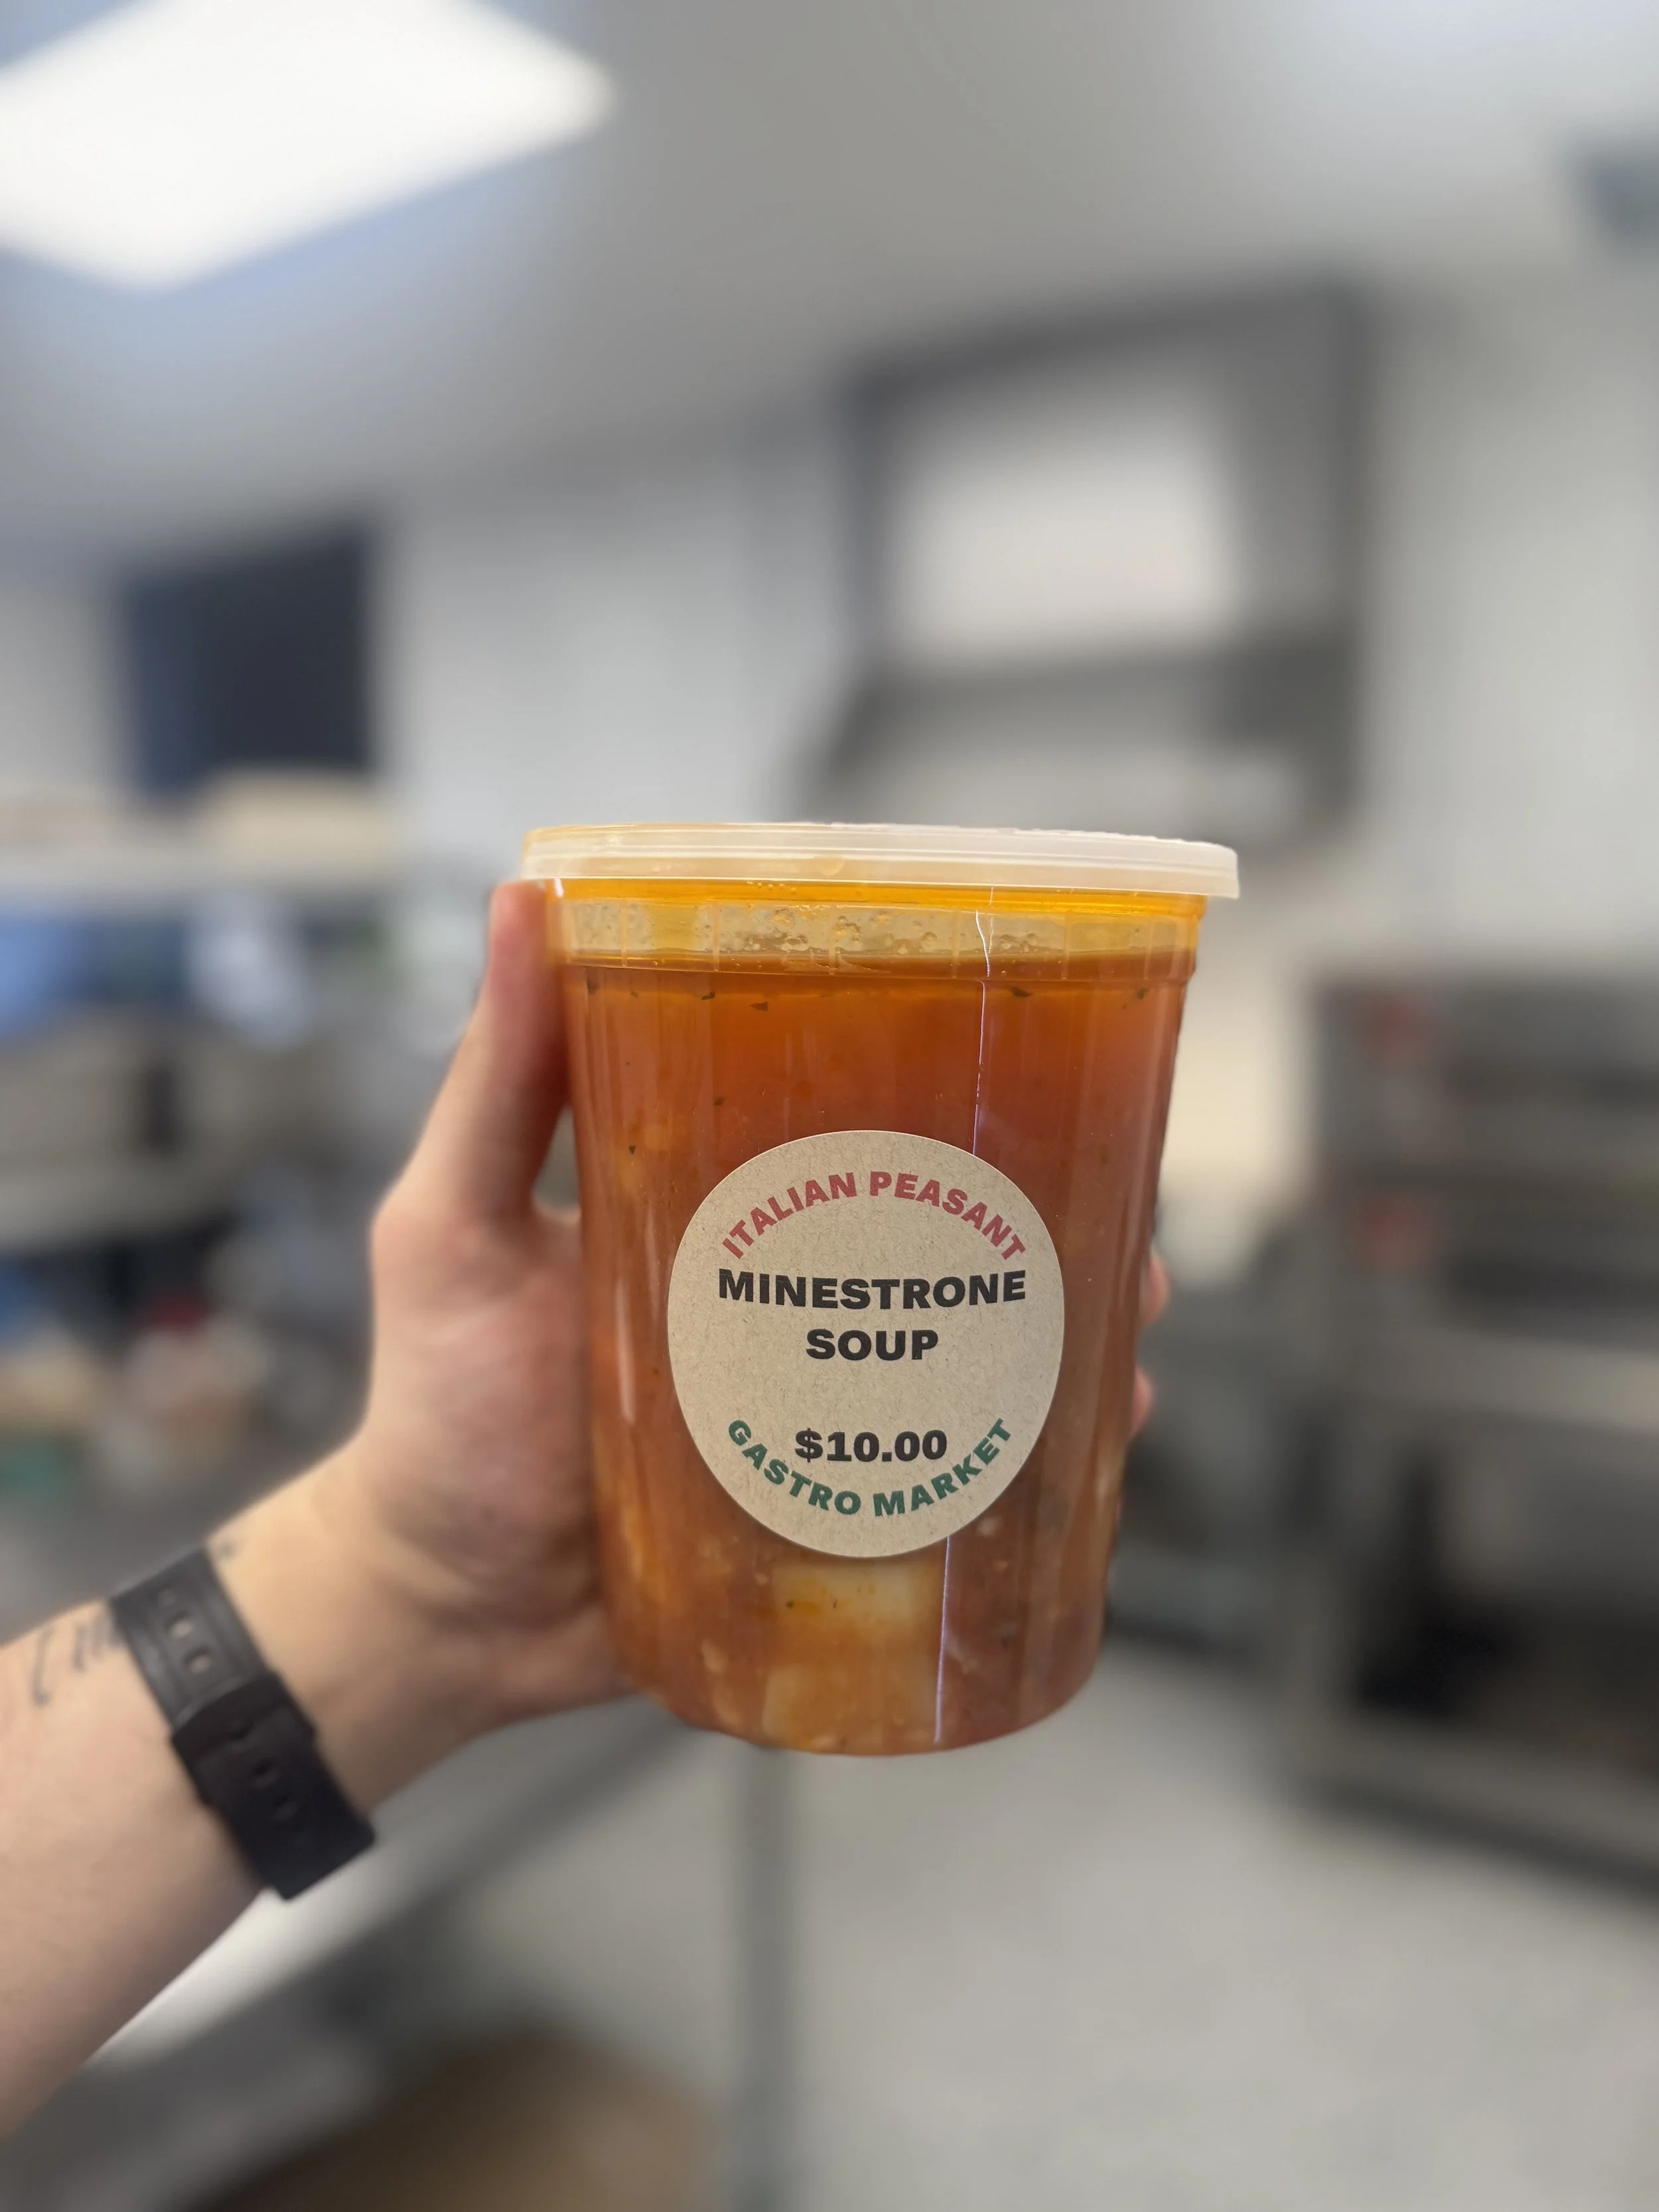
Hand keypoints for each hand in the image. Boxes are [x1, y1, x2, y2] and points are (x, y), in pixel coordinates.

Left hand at [222, 884, 1167, 1802]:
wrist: (449, 1613)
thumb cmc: (437, 1412)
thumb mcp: (452, 1228)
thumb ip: (494, 1081)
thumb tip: (519, 890)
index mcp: (706, 1198)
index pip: (832, 1109)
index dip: (924, 1066)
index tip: (1011, 1027)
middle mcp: (776, 1285)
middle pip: (927, 1222)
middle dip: (1030, 1202)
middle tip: (1107, 1190)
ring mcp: (811, 1396)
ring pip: (963, 1339)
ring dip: (1056, 1321)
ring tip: (1125, 1314)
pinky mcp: (829, 1498)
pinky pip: (949, 1464)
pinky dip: (1030, 1449)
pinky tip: (1094, 1433)